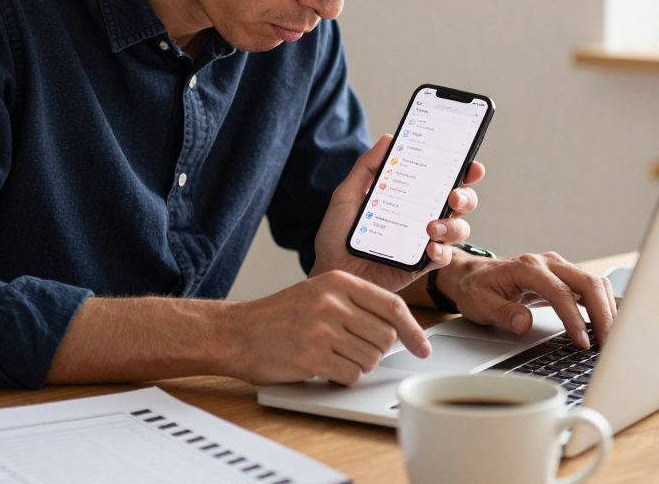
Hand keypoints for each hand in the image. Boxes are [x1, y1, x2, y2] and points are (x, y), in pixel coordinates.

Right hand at [228, 270, 431, 384]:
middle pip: (385, 337)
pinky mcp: (313, 356)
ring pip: (371, 358)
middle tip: (351, 349)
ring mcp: (323, 328)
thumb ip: (355, 304)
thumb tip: (397, 329)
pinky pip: (351, 375)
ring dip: (357, 365)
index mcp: (338, 282)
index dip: (413, 330)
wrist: (237, 332)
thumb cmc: (278, 316)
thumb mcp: (318, 293)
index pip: (392, 306)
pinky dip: (342, 377)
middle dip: (374, 350)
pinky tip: (323, 366)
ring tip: (332, 356)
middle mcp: (333, 302)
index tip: (422, 347)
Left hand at [310, 134, 486, 293]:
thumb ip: (366, 168)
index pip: (443, 179)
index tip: (470, 165)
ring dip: (453, 225)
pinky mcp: (422, 264)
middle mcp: (423, 216)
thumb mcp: (347, 195)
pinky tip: (430, 248)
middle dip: (466, 196)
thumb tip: (389, 139)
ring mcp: (425, 240)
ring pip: (459, 229)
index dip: (463, 170)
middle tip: (454, 196)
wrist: (331, 271)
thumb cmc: (337, 236)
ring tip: (432, 227)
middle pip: (460, 202)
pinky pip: (443, 257)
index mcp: (409, 196)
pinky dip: (442, 251)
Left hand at [442, 252, 616, 348]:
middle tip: (609, 344)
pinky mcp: (563, 277)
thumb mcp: (480, 303)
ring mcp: (558, 268)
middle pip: (587, 283)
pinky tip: (604, 326)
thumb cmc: (475, 288)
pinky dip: (601, 306)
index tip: (582, 342)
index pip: (560, 293)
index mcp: (527, 267)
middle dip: (602, 314)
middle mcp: (547, 263)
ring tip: (611, 339)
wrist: (471, 275)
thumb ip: (503, 312)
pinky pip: (590, 288)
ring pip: (594, 284)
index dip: (574, 319)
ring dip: (606, 310)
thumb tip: (524, 323)